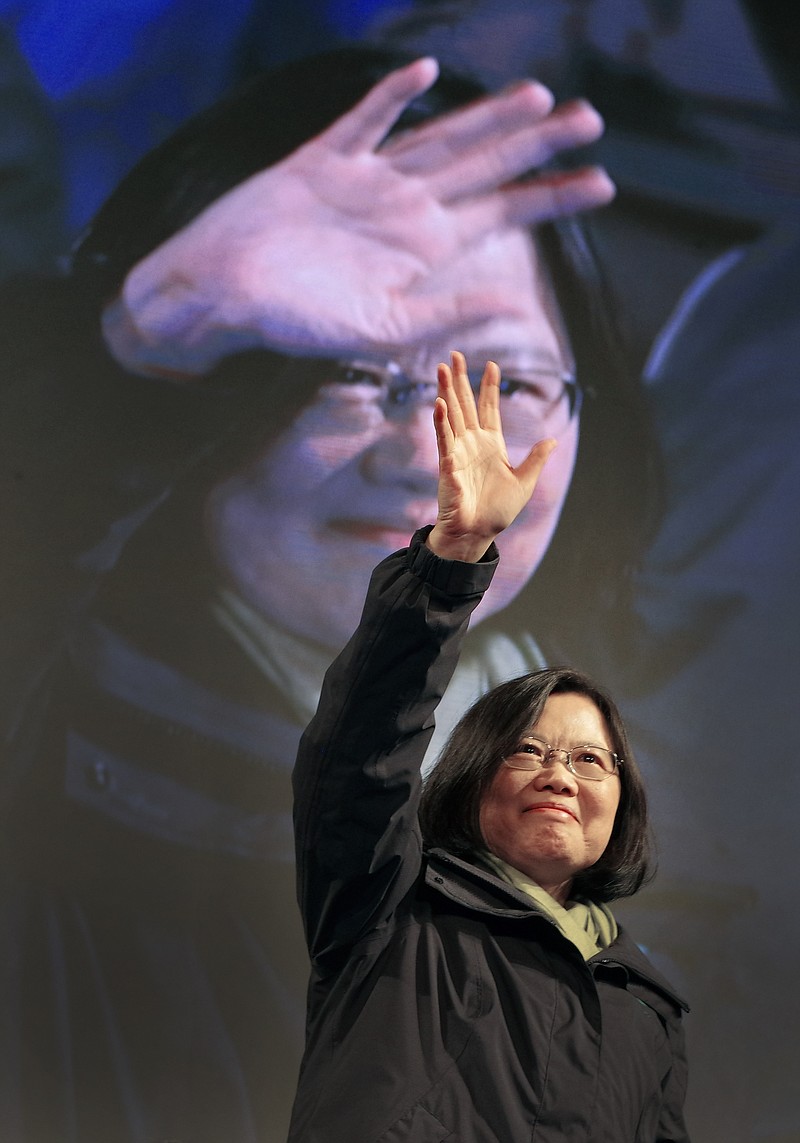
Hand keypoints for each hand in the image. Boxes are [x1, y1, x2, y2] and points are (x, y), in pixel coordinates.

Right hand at [102, 58, 613, 377]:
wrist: (219, 301)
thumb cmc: (294, 324)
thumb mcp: (384, 329)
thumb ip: (449, 313)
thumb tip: (516, 307)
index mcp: (421, 248)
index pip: (501, 213)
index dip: (552, 196)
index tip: (604, 183)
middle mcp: (402, 209)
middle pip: (483, 165)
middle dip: (538, 143)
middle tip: (592, 118)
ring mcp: (362, 181)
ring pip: (438, 137)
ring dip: (485, 116)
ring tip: (538, 95)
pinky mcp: (317, 161)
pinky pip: (361, 122)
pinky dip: (391, 97)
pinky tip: (424, 71)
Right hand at [427, 351, 555, 561]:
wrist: (477, 533)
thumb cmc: (497, 512)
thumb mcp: (524, 483)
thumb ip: (535, 459)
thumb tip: (553, 439)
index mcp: (492, 445)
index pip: (489, 409)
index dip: (489, 387)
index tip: (491, 364)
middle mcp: (473, 444)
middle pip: (465, 405)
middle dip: (460, 379)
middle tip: (453, 355)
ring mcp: (458, 452)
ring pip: (451, 415)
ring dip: (446, 392)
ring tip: (441, 368)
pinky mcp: (448, 465)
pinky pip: (444, 440)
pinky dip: (441, 422)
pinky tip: (439, 404)